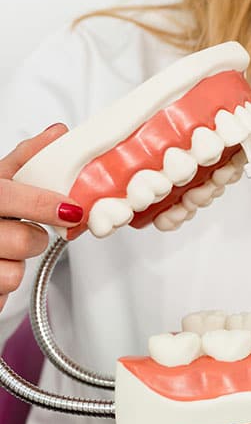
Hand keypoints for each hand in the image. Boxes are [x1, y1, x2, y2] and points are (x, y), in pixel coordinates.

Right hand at [0, 124, 83, 310]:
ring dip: (19, 261)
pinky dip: (7, 280)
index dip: (41, 205)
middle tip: (28, 229)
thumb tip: (59, 133)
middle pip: (24, 240)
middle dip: (35, 237)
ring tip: (5, 247)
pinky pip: (5, 290)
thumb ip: (26, 159)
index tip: (71, 210)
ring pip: (15, 271)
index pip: (7, 197)